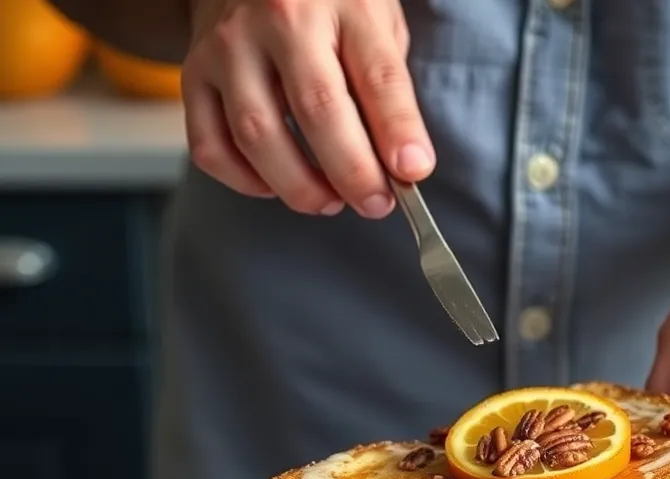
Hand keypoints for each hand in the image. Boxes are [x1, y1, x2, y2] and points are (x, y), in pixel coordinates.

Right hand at [182, 0, 433, 216]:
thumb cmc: (325, 6)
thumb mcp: (374, 25)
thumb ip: (388, 90)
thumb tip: (404, 167)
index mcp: (339, 2)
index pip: (377, 75)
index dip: (397, 132)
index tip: (412, 172)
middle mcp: (278, 19)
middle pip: (317, 112)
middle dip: (353, 173)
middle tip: (376, 203)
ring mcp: (228, 46)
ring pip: (258, 137)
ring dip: (300, 187)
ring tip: (331, 201)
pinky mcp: (194, 74)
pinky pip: (211, 147)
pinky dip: (246, 182)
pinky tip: (276, 185)